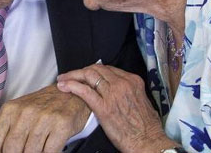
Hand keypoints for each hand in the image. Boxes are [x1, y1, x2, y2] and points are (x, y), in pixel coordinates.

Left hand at [0, 84, 90, 152]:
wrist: (71, 95)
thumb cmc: (42, 108)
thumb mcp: (19, 113)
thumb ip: (6, 131)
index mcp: (10, 110)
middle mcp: (26, 112)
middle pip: (11, 149)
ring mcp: (44, 118)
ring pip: (31, 152)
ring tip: (36, 149)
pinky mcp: (61, 124)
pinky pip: (49, 152)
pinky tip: (46, 150)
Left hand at [57, 65, 176, 151]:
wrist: (148, 141)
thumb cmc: (147, 127)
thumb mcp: (142, 100)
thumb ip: (129, 91)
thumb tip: (119, 91)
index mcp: (132, 80)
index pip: (108, 68)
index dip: (93, 70)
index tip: (85, 74)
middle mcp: (122, 83)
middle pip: (96, 69)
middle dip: (80, 71)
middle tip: (69, 75)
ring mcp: (112, 93)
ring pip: (88, 76)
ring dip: (72, 76)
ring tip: (63, 79)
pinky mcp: (103, 106)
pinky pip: (84, 90)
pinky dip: (71, 86)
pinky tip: (64, 86)